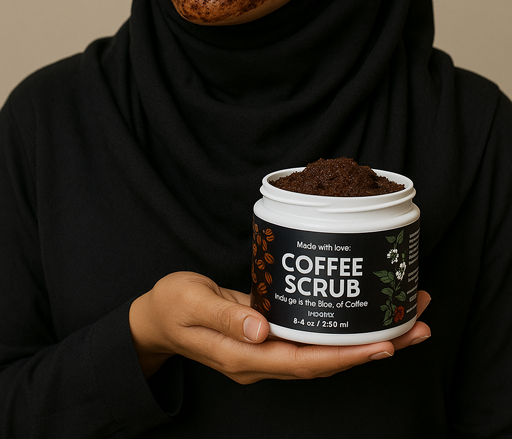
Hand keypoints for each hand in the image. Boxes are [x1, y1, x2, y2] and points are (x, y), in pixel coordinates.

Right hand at [129, 272, 430, 382]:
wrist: (158, 318)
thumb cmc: (172, 306)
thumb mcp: (192, 303)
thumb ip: (225, 317)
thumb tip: (262, 330)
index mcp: (245, 356)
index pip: (305, 362)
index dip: (347, 355)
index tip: (385, 343)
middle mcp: (264, 359)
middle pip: (328, 361)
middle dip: (375, 346)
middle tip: (417, 326)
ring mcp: (269, 351)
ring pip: (326, 352)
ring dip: (368, 338)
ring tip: (406, 320)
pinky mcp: (271, 336)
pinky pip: (314, 339)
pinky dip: (343, 330)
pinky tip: (363, 316)